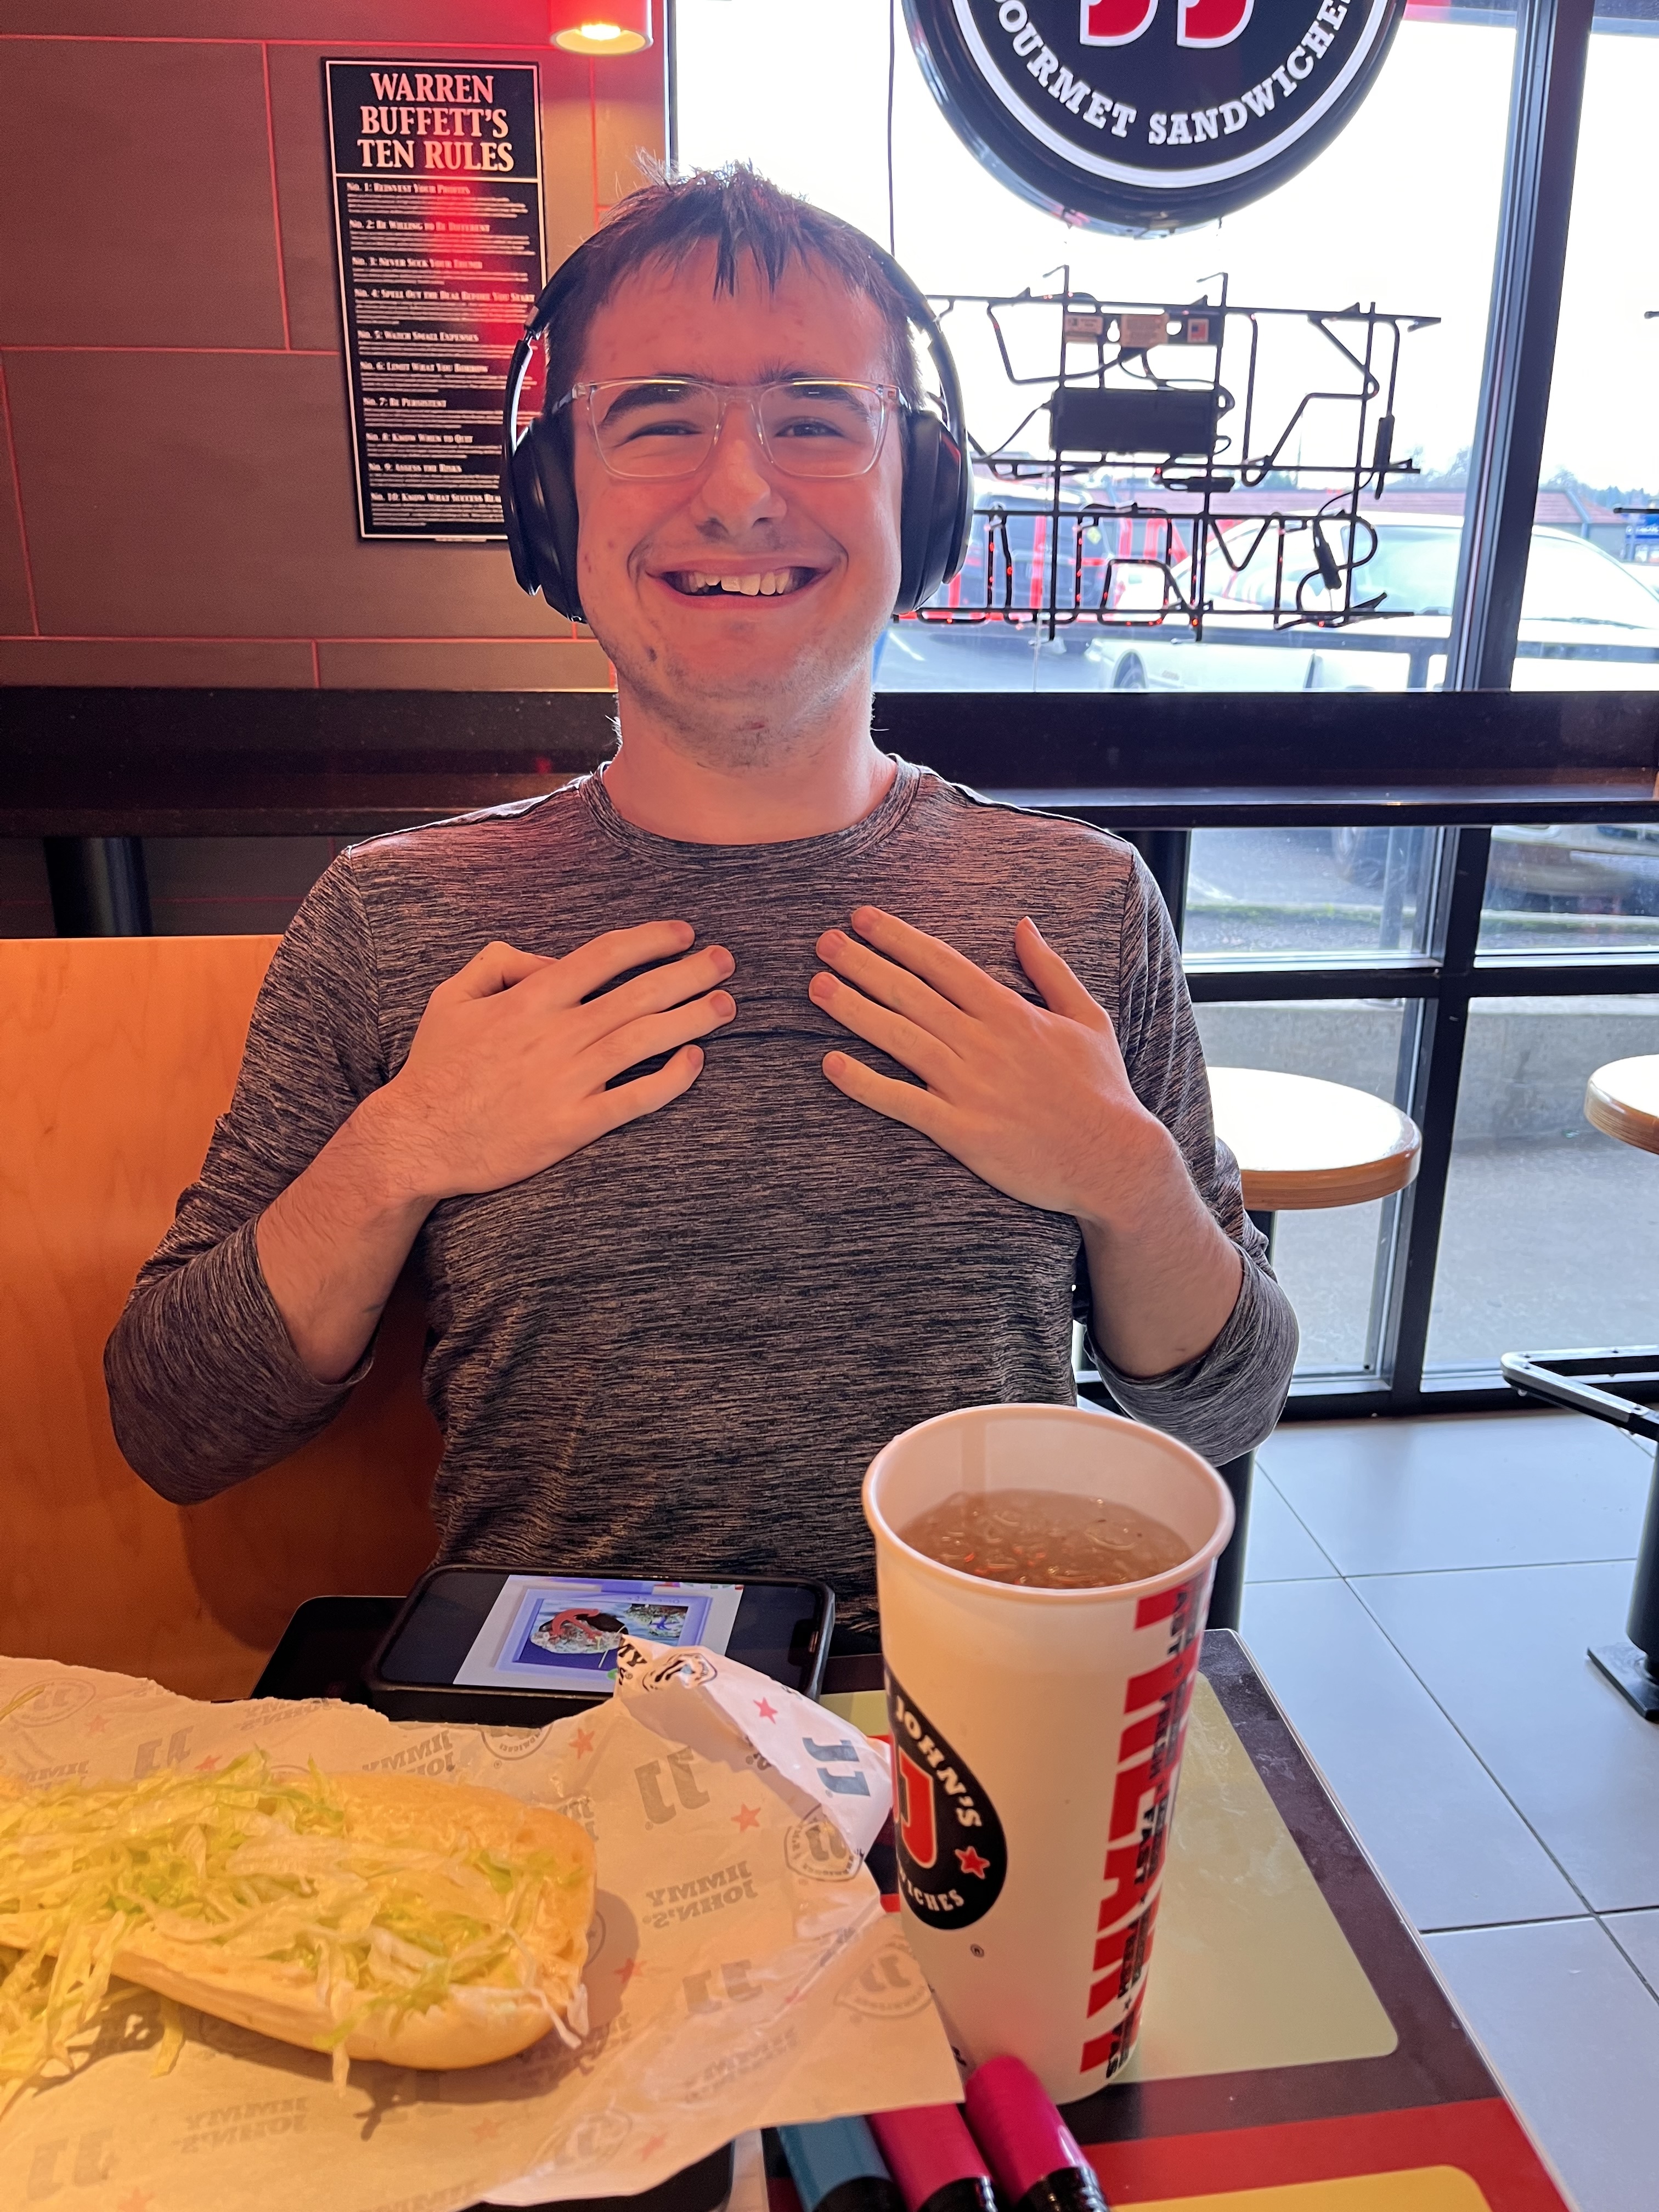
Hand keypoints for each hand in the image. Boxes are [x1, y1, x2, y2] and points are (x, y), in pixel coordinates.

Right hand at [368, 922, 735, 1203]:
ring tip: (727, 1004)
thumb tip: (547, 960)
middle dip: (690, 972)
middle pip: (638, 993)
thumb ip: (499, 963)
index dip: (650, 940)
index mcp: (530, 998)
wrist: (416, 1138)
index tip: (684, 933)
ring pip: (645, 1039)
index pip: (604, 955)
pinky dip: (670, 1079)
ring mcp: (568, 1080)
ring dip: (693, 1018)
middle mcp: (557, 1033)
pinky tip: (695, 1061)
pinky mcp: (573, 1125)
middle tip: (727, 961)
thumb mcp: (452, 996)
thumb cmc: (435, 1067)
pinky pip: (634, 1099)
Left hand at [809, 906, 1163, 1228]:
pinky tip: (831, 1065)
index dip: (898, 938)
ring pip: (900, 1037)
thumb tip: (1024, 926)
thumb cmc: (1101, 1090)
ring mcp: (970, 1086)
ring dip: (853, 1010)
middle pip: (911, 992)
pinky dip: (865, 1084)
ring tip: (816, 986)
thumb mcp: (1088, 1018)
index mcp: (1011, 1011)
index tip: (862, 918)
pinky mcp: (962, 1131)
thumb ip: (1050, 970)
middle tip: (823, 941)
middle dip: (863, 963)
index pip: (942, 963)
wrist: (1113, 1160)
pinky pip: (903, 1102)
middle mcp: (984, 1042)